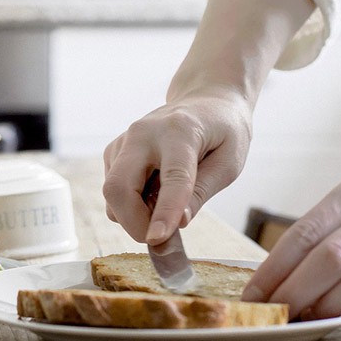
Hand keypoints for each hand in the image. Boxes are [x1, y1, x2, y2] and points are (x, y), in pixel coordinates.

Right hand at [103, 84, 252, 243]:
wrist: (205, 100)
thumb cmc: (222, 130)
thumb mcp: (229, 162)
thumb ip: (203, 191)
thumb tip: (179, 223)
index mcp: (180, 131)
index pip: (171, 178)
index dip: (164, 212)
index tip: (157, 240)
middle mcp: (143, 133)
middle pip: (119, 187)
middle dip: (133, 223)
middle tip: (159, 239)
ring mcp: (124, 141)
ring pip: (111, 193)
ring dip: (133, 216)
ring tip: (166, 208)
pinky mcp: (114, 152)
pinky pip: (113, 191)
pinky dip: (130, 204)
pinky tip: (153, 194)